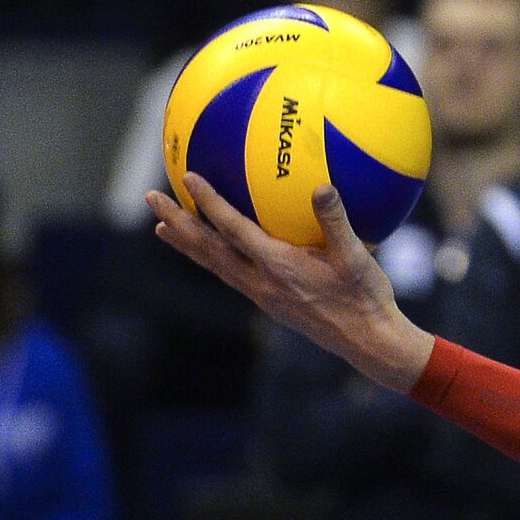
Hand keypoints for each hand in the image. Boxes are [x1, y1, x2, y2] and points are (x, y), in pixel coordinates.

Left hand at [146, 174, 433, 392]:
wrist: (368, 341)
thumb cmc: (366, 298)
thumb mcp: (357, 257)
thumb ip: (336, 221)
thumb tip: (321, 186)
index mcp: (279, 268)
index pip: (234, 231)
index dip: (209, 203)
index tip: (187, 178)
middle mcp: (262, 283)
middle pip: (209, 250)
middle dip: (179, 223)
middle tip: (151, 199)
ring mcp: (263, 296)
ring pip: (215, 265)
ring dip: (187, 244)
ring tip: (162, 228)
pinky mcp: (269, 304)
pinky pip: (230, 275)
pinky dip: (211, 258)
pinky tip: (211, 251)